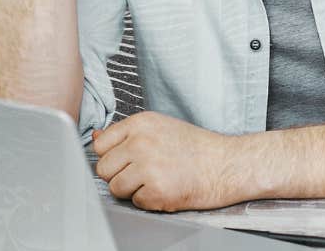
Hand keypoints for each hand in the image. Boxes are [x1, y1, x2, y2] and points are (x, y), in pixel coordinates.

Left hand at [93, 111, 244, 210]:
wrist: (227, 164)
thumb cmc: (197, 148)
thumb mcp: (161, 128)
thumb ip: (127, 134)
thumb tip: (96, 138)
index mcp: (141, 123)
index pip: (100, 145)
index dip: (113, 156)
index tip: (129, 159)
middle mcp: (141, 142)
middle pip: (103, 169)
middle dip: (120, 175)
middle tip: (146, 172)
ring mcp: (148, 166)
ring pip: (115, 188)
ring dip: (133, 190)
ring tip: (158, 179)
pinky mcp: (156, 190)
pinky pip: (135, 202)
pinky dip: (150, 200)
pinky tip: (168, 188)